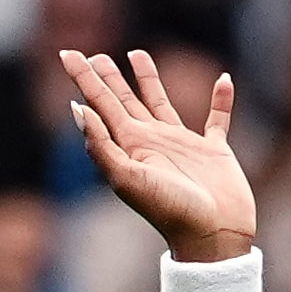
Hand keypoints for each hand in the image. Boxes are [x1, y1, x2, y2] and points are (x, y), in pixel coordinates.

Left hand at [57, 46, 257, 264]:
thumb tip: (78, 108)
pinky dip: (222, 100)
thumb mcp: (128, 179)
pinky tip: (223, 79)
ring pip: (160, 102)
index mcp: (129, 146)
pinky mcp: (213, 152)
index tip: (66, 53)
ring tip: (137, 54)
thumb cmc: (170, 212)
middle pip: (123, 100)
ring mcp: (182, 146)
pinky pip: (217, 119)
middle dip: (107, 78)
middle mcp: (151, 142)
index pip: (99, 104)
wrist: (212, 238)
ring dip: (148, 80)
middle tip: (95, 56)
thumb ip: (102, 146)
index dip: (82, 79)